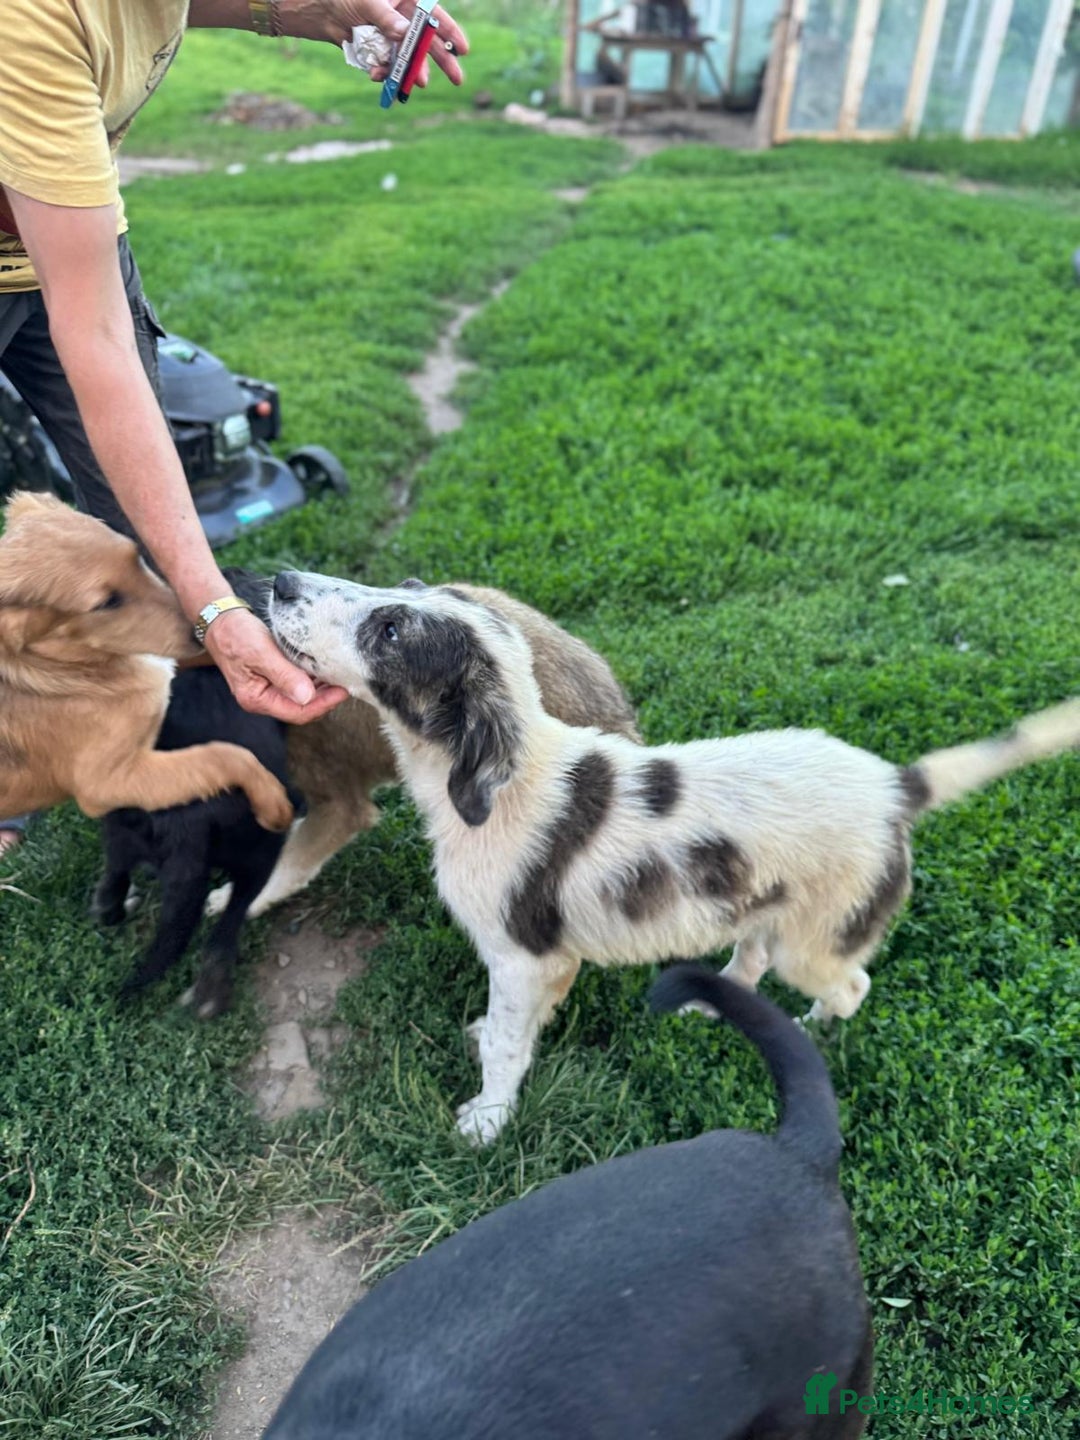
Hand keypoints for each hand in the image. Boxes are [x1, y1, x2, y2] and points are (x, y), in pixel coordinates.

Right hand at [203, 606, 347, 723]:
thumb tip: (307, 697)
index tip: (342, 691)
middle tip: (346, 683)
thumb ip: (284, 675)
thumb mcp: (261, 652)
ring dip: (321, 688)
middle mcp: (263, 699)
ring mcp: (269, 689)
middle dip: (325, 698)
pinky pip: (298, 684)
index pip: (297, 713)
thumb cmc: (236, 634)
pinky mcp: (274, 677)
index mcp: (257, 699)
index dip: (323, 705)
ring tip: (339, 676)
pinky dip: (313, 678)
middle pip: (302, 708)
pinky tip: (325, 668)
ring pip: (302, 697)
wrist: (221, 619)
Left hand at [282, 0, 467, 86]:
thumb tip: (404, 34)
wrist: (324, 12)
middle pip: (429, 43)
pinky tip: (378, 76)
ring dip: (413, 72)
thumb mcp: (368, 2)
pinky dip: (385, 75)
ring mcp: (394, 40)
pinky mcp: (382, 54)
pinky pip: (389, 68)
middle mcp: (405, 22)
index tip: (462, 49)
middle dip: (443, 62)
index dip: (450, 32)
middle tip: (457, 80)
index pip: (434, 16)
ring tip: (415, 83)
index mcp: (407, 1)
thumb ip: (387, 18)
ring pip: (410, 60)